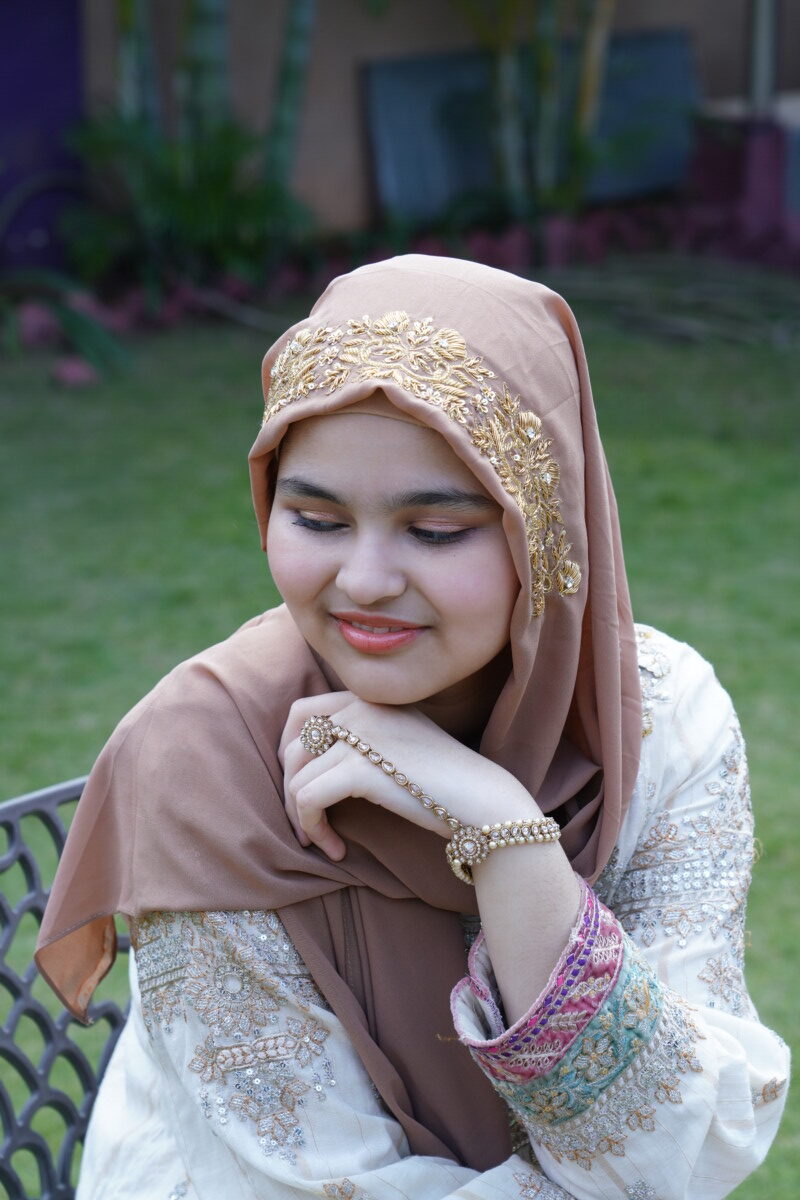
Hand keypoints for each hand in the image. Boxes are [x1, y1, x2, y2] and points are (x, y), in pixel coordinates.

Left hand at [279, 692, 539, 860]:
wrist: (482, 798)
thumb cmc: (446, 781)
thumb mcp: (401, 741)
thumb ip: (364, 737)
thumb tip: (315, 763)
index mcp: (369, 699)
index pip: (303, 712)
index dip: (289, 751)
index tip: (299, 785)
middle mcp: (360, 708)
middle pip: (293, 746)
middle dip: (289, 788)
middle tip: (305, 822)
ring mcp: (358, 735)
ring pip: (297, 778)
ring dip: (301, 818)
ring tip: (322, 841)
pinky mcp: (358, 768)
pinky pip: (308, 799)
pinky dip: (314, 828)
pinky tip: (335, 849)